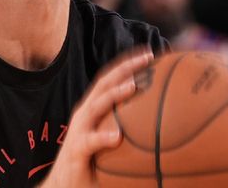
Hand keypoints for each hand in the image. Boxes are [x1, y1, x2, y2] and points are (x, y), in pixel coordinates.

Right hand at [39, 48, 153, 187]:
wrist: (63, 185)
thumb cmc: (92, 161)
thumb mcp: (111, 139)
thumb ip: (130, 130)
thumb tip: (164, 127)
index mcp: (94, 108)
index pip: (111, 78)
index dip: (127, 63)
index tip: (149, 52)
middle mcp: (86, 112)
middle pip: (105, 82)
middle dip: (126, 67)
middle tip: (147, 57)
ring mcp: (80, 129)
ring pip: (97, 105)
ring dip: (114, 94)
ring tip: (132, 86)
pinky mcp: (76, 149)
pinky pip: (89, 141)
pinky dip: (102, 137)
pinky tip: (116, 137)